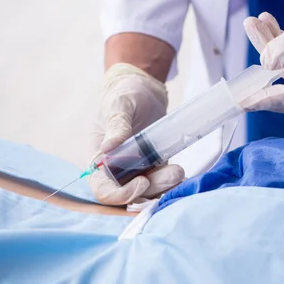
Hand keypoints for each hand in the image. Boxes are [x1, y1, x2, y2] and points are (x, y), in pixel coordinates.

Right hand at [89, 63, 183, 204]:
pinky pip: (163, 181)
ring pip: (150, 191)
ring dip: (165, 186)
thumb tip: (108, 149)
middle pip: (131, 195)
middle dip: (153, 189)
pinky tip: (184, 175)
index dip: (121, 194)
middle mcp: (117, 170)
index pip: (104, 189)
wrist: (143, 88)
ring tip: (179, 171)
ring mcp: (138, 169)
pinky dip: (173, 182)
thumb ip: (116, 126)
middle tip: (173, 174)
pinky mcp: (156, 165)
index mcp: (99, 161)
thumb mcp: (118, 105)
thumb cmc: (123, 94)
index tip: (142, 182)